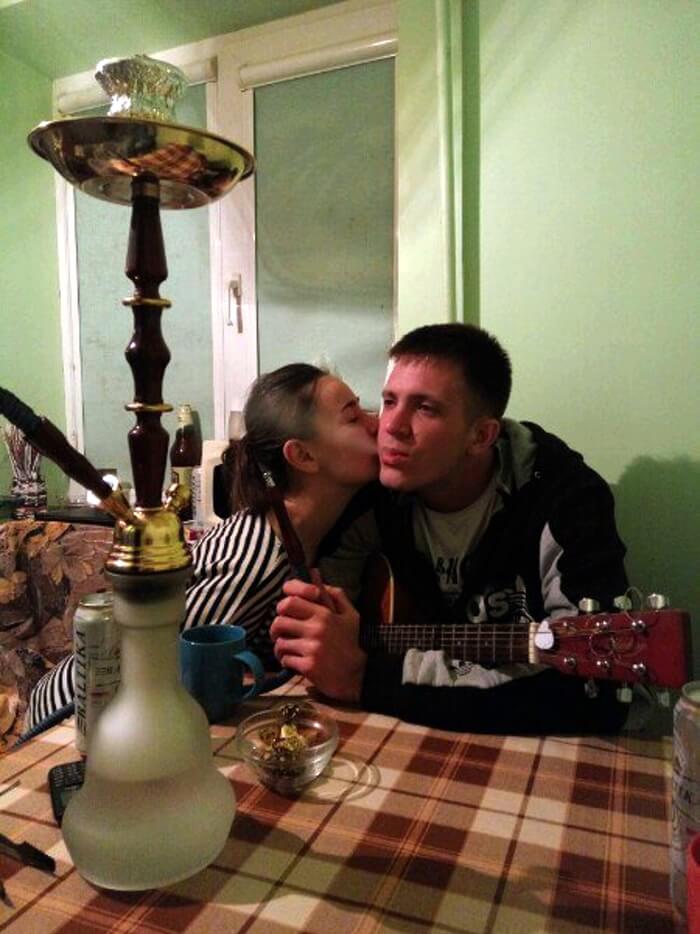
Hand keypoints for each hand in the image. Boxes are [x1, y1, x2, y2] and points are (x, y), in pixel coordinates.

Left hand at [271, 573, 366, 702]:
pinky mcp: (308, 666)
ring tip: (289, 648)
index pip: (291, 600)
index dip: (282, 603)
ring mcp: (312, 648)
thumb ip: (332, 593)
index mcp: (324, 614)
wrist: (357, 675)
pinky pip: (285, 659)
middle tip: (282, 632)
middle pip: (279, 621)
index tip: (285, 611)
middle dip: (276, 627)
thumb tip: (315, 573)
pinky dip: (287, 661)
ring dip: (281, 646)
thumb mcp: (349, 614)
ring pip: (280, 642)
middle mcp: (316, 629)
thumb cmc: (351, 642)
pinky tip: (296, 661)